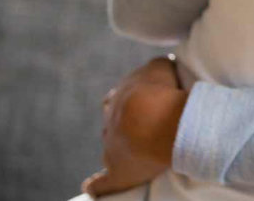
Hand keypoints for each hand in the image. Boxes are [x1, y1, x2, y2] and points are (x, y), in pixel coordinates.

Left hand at [82, 57, 187, 197]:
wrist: (151, 119)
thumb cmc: (160, 93)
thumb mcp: (160, 69)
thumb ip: (157, 68)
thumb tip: (161, 66)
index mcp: (121, 96)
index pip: (118, 98)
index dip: (129, 101)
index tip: (138, 105)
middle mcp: (112, 121)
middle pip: (112, 122)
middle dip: (121, 123)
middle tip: (137, 127)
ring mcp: (112, 147)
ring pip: (109, 146)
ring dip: (116, 148)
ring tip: (133, 153)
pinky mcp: (118, 172)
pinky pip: (103, 183)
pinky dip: (98, 186)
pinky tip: (92, 187)